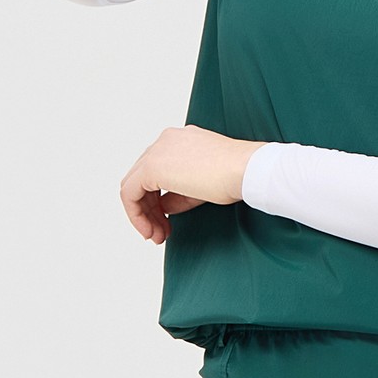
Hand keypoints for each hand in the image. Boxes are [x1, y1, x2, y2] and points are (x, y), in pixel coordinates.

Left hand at [119, 125, 268, 243]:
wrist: (247, 169)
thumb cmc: (237, 175)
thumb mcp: (202, 186)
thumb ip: (179, 194)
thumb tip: (164, 207)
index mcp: (180, 140)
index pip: (157, 171)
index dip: (157, 201)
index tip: (167, 221)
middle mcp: (166, 141)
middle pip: (142, 179)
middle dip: (149, 210)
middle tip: (160, 233)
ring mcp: (157, 151)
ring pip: (133, 186)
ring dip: (142, 215)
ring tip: (157, 236)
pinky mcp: (151, 166)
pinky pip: (130, 193)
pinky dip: (136, 215)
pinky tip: (150, 230)